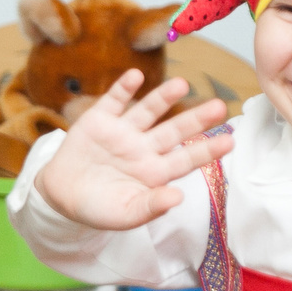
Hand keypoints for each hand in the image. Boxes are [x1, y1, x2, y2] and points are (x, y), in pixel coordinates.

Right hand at [32, 71, 231, 231]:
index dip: (207, 150)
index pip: (186, 159)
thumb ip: (151, 206)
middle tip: (220, 106)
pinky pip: (113, 100)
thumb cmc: (99, 207)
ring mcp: (123, 132)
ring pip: (148, 111)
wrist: (60, 195)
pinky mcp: (99, 120)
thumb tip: (178, 198)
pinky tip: (135, 76)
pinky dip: (123, 88)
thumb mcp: (125, 214)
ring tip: (181, 83)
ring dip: (163, 97)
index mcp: (154, 172)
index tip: (230, 141)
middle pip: (174, 130)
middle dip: (196, 119)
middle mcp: (144, 148)